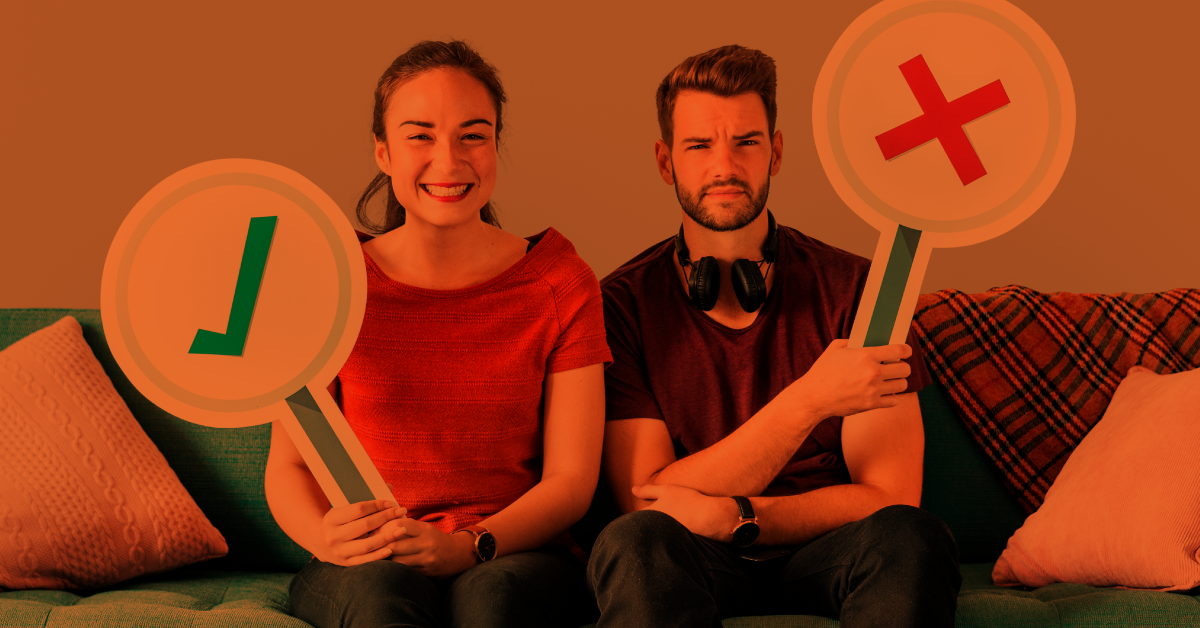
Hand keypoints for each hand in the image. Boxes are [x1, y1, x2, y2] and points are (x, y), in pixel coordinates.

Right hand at [317, 500, 407, 566]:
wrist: (320, 543)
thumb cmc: (339, 522)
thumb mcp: (344, 509)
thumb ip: (366, 500)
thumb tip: (389, 487)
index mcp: (332, 519)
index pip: (359, 509)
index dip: (377, 505)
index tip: (391, 503)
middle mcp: (333, 536)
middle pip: (365, 525)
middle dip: (386, 517)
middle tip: (401, 511)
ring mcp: (339, 551)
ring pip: (367, 545)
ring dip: (387, 537)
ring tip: (402, 530)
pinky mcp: (346, 563)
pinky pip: (365, 560)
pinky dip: (378, 555)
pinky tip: (391, 549)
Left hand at [381, 517, 478, 577]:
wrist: (459, 555)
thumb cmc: (436, 539)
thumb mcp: (425, 528)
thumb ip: (407, 526)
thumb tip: (381, 523)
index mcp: (425, 530)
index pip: (399, 525)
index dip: (384, 527)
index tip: (375, 529)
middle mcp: (427, 544)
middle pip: (395, 544)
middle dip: (381, 545)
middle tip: (371, 544)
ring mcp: (427, 560)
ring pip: (398, 561)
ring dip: (387, 558)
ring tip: (379, 555)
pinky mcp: (426, 573)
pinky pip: (405, 571)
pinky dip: (395, 568)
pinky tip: (390, 565)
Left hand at [632, 484, 738, 542]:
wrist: (711, 517)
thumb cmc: (689, 501)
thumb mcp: (667, 490)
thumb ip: (648, 490)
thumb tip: (633, 489)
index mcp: (649, 515)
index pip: (632, 520)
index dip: (634, 520)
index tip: (638, 519)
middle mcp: (652, 530)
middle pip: (640, 532)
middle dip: (643, 529)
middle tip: (652, 525)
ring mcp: (662, 540)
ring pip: (651, 539)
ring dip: (653, 536)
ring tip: (664, 530)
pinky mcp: (673, 549)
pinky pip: (663, 547)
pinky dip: (664, 544)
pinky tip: (672, 539)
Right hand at [789, 339, 911, 419]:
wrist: (813, 397)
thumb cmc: (822, 371)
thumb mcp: (835, 348)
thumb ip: (853, 342)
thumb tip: (868, 340)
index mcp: (865, 355)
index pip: (899, 350)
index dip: (906, 350)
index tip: (906, 351)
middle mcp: (873, 372)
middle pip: (905, 369)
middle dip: (902, 367)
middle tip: (895, 367)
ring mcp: (873, 390)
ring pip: (902, 385)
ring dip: (897, 382)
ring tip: (889, 381)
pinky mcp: (871, 404)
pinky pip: (894, 400)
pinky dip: (891, 397)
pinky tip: (883, 393)